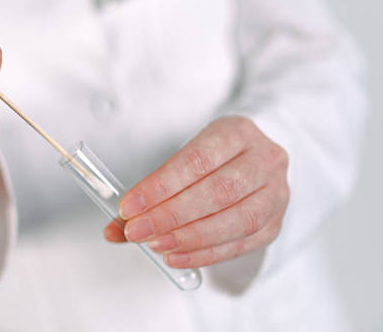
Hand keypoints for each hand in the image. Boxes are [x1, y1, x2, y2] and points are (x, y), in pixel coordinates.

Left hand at [104, 116, 288, 268]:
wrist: (250, 159)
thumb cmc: (211, 158)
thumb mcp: (183, 160)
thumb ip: (149, 193)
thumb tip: (112, 229)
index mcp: (237, 132)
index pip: (197, 161)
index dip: (161, 186)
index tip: (129, 207)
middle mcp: (265, 159)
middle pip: (218, 192)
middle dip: (171, 215)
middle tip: (136, 231)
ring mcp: (276, 192)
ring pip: (237, 220)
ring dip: (190, 238)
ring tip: (156, 245)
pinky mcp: (276, 222)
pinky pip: (243, 244)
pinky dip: (206, 254)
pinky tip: (177, 257)